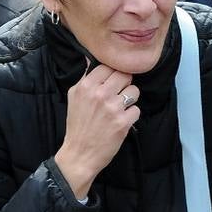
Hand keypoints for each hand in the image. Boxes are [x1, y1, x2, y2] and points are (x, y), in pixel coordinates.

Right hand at [54, 63, 138, 199]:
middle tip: (118, 94)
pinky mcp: (123, 122)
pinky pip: (137, 109)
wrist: (79, 154)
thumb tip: (90, 58)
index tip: (112, 81)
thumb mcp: (74, 96)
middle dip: (124, 84)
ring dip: (130, 99)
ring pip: (134, 91)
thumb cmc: (77, 125)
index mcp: (86, 86)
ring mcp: (112, 108)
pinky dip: (131, 116)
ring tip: (120, 108)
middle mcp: (100, 94)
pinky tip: (121, 121)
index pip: (109, 66)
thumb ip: (85, 77)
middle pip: (125, 75)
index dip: (113, 73)